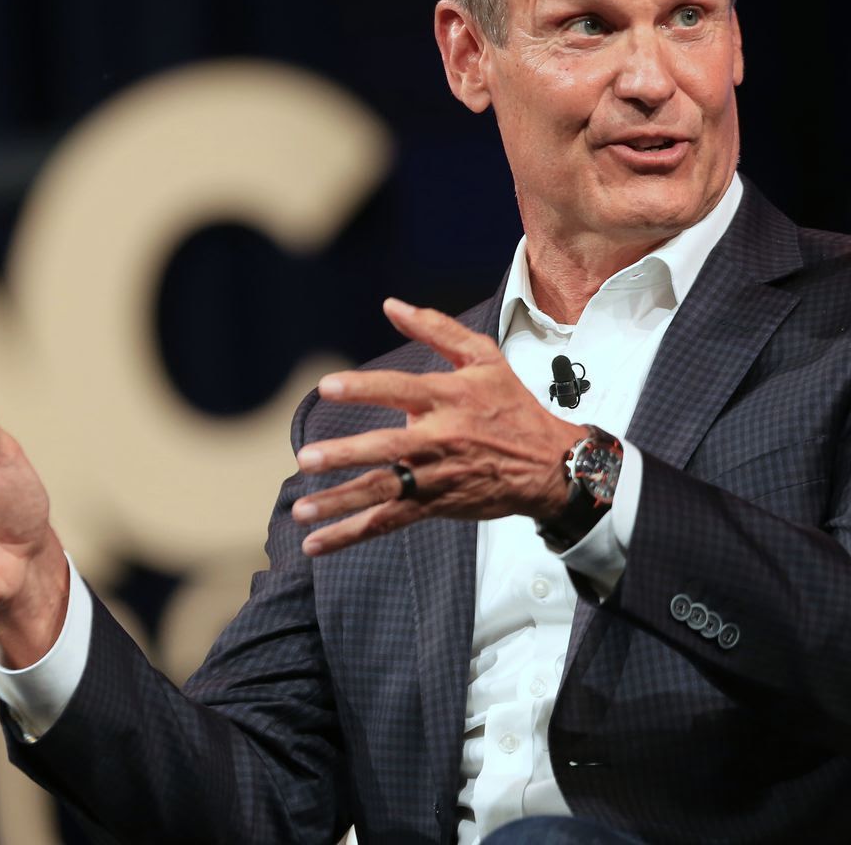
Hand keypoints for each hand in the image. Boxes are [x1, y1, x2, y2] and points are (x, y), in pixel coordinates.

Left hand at [290, 298, 587, 555]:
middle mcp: (438, 439)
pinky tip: (317, 543)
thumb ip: (437, 328)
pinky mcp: (434, 505)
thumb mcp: (483, 358)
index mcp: (447, 398)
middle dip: (345, 454)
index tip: (327, 388)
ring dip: (339, 503)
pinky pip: (388, 521)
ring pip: (382, 491)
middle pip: (386, 448)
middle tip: (307, 459)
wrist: (549, 464)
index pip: (399, 389)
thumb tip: (391, 305)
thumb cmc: (512, 407)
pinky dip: (351, 533)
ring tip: (301, 511)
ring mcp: (435, 476)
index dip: (363, 388)